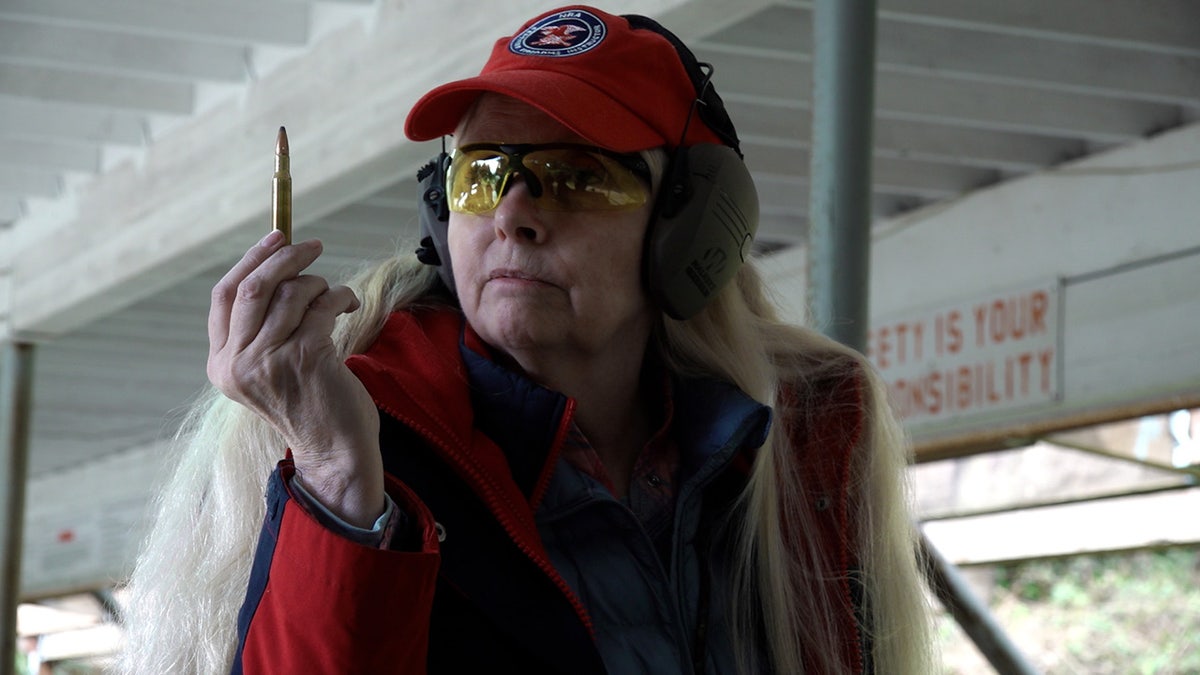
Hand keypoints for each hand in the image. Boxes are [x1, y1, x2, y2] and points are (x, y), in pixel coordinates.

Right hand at [207, 230, 383, 526]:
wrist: (335, 450)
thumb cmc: (309, 403)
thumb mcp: (268, 368)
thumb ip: (262, 328)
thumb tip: (277, 263)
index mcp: (221, 364)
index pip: (224, 296)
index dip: (250, 260)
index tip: (276, 237)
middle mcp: (238, 363)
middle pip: (253, 286)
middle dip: (286, 257)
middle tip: (313, 245)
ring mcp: (269, 360)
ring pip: (292, 293)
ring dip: (319, 283)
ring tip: (334, 296)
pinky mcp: (305, 357)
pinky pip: (322, 305)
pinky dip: (339, 296)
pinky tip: (348, 305)